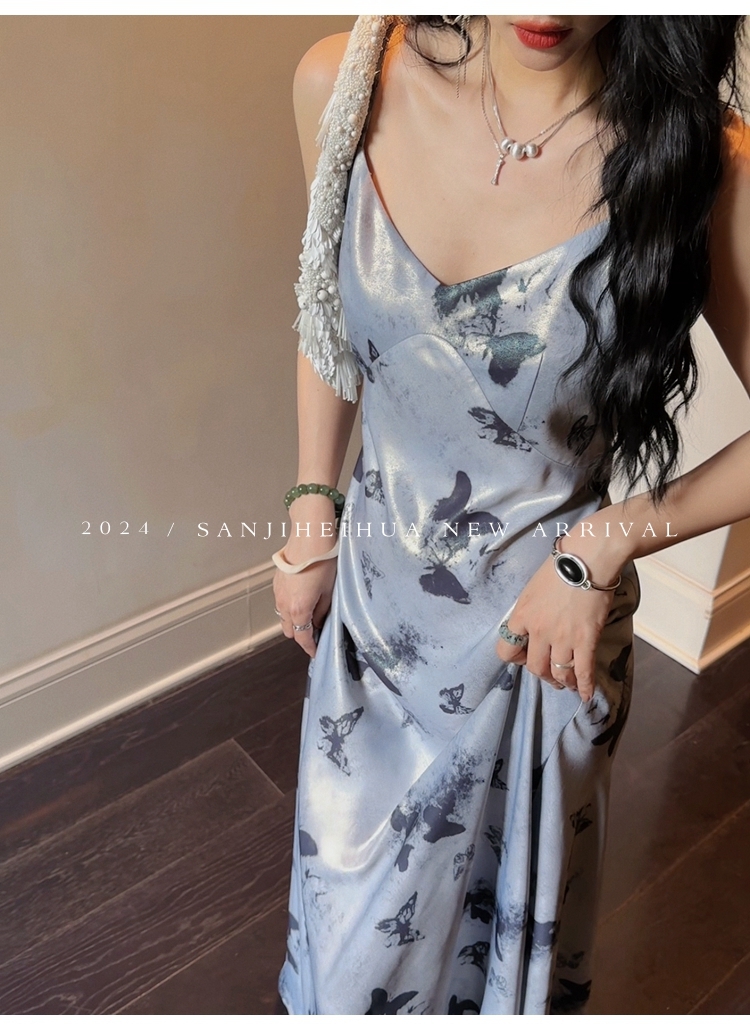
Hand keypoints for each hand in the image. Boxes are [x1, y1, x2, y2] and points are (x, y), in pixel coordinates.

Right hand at [274, 493, 340, 658]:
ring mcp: (278, 593)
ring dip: (294, 622)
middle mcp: (284, 604)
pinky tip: (302, 599)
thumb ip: (323, 612)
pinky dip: (290, 607)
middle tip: (316, 632)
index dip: (310, 647)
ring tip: (310, 615)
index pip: (302, 638)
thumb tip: (318, 623)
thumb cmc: (324, 562)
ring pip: (283, 617)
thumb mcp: (329, 591)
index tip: (316, 652)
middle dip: (301, 635)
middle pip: (289, 631)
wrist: (310, 536)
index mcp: (299, 610)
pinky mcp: (276, 582)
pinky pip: (281, 603)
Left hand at [495, 555, 615, 701]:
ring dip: (562, 682)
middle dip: (542, 674)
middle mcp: (539, 631)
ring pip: (558, 673)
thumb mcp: (532, 588)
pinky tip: (585, 695)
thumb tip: (532, 623)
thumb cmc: (560, 565)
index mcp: (521, 615)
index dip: (514, 658)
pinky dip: (584, 686)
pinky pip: (583, 671)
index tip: (524, 657)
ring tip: (566, 683)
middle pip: (534, 667)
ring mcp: (563, 638)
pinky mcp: (586, 640)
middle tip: (549, 674)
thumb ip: (529, 609)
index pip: (505, 650)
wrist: (588, 559)